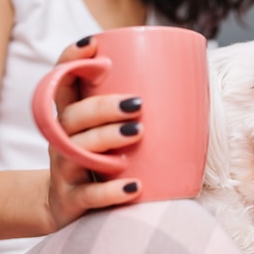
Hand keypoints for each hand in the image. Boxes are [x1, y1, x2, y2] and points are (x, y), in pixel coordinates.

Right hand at [45, 37, 143, 229]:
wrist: (66, 208)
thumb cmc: (101, 160)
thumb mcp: (105, 132)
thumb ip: (133, 109)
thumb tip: (192, 79)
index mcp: (72, 118)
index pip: (61, 82)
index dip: (71, 61)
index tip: (94, 45)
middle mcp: (63, 141)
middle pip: (73, 117)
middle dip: (102, 106)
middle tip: (137, 103)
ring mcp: (65, 171)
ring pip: (78, 152)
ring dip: (107, 138)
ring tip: (137, 131)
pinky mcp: (72, 201)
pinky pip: (89, 196)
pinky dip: (112, 191)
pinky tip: (134, 187)